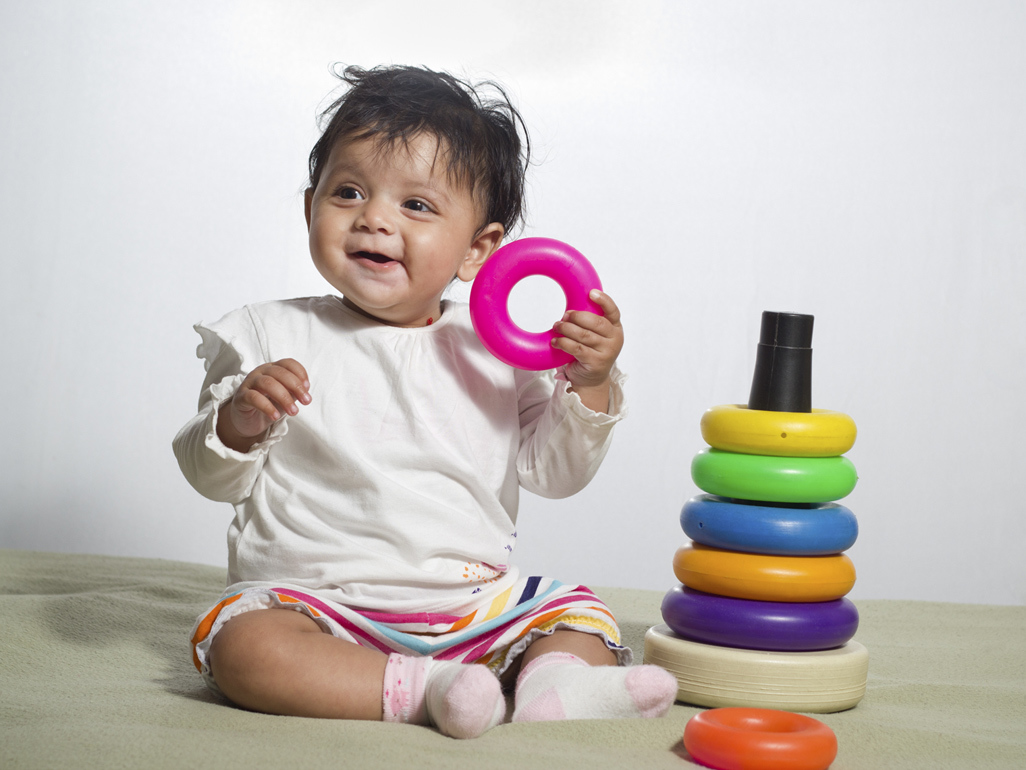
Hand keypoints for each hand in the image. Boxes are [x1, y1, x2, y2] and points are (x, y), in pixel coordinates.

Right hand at [217, 359, 310, 451]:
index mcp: (273, 368)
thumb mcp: (286, 397)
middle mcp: (260, 372)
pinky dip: (267, 407)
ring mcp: (249, 383)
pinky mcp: (241, 397)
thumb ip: (294, 391)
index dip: (300, 373)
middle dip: (296, 387)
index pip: (288, 363)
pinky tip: (275, 416)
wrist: (248, 421)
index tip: (308, 387)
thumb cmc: (269, 404)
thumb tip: (305, 389)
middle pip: (279, 373)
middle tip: (306, 402)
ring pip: (267, 383)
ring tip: (293, 411)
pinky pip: (254, 397)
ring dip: (284, 397)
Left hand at [552, 290, 623, 412]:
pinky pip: (577, 348)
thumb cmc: (591, 352)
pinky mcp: (596, 362)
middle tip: (564, 316)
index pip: (613, 311)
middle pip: (595, 322)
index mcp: (615, 328)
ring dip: (567, 329)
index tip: (591, 293)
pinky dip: (564, 343)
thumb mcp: (594, 335)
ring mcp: (607, 352)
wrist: (591, 379)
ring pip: (584, 335)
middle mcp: (615, 339)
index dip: (603, 300)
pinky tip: (556, 341)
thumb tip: (570, 310)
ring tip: (557, 327)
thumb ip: (589, 323)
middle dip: (577, 316)